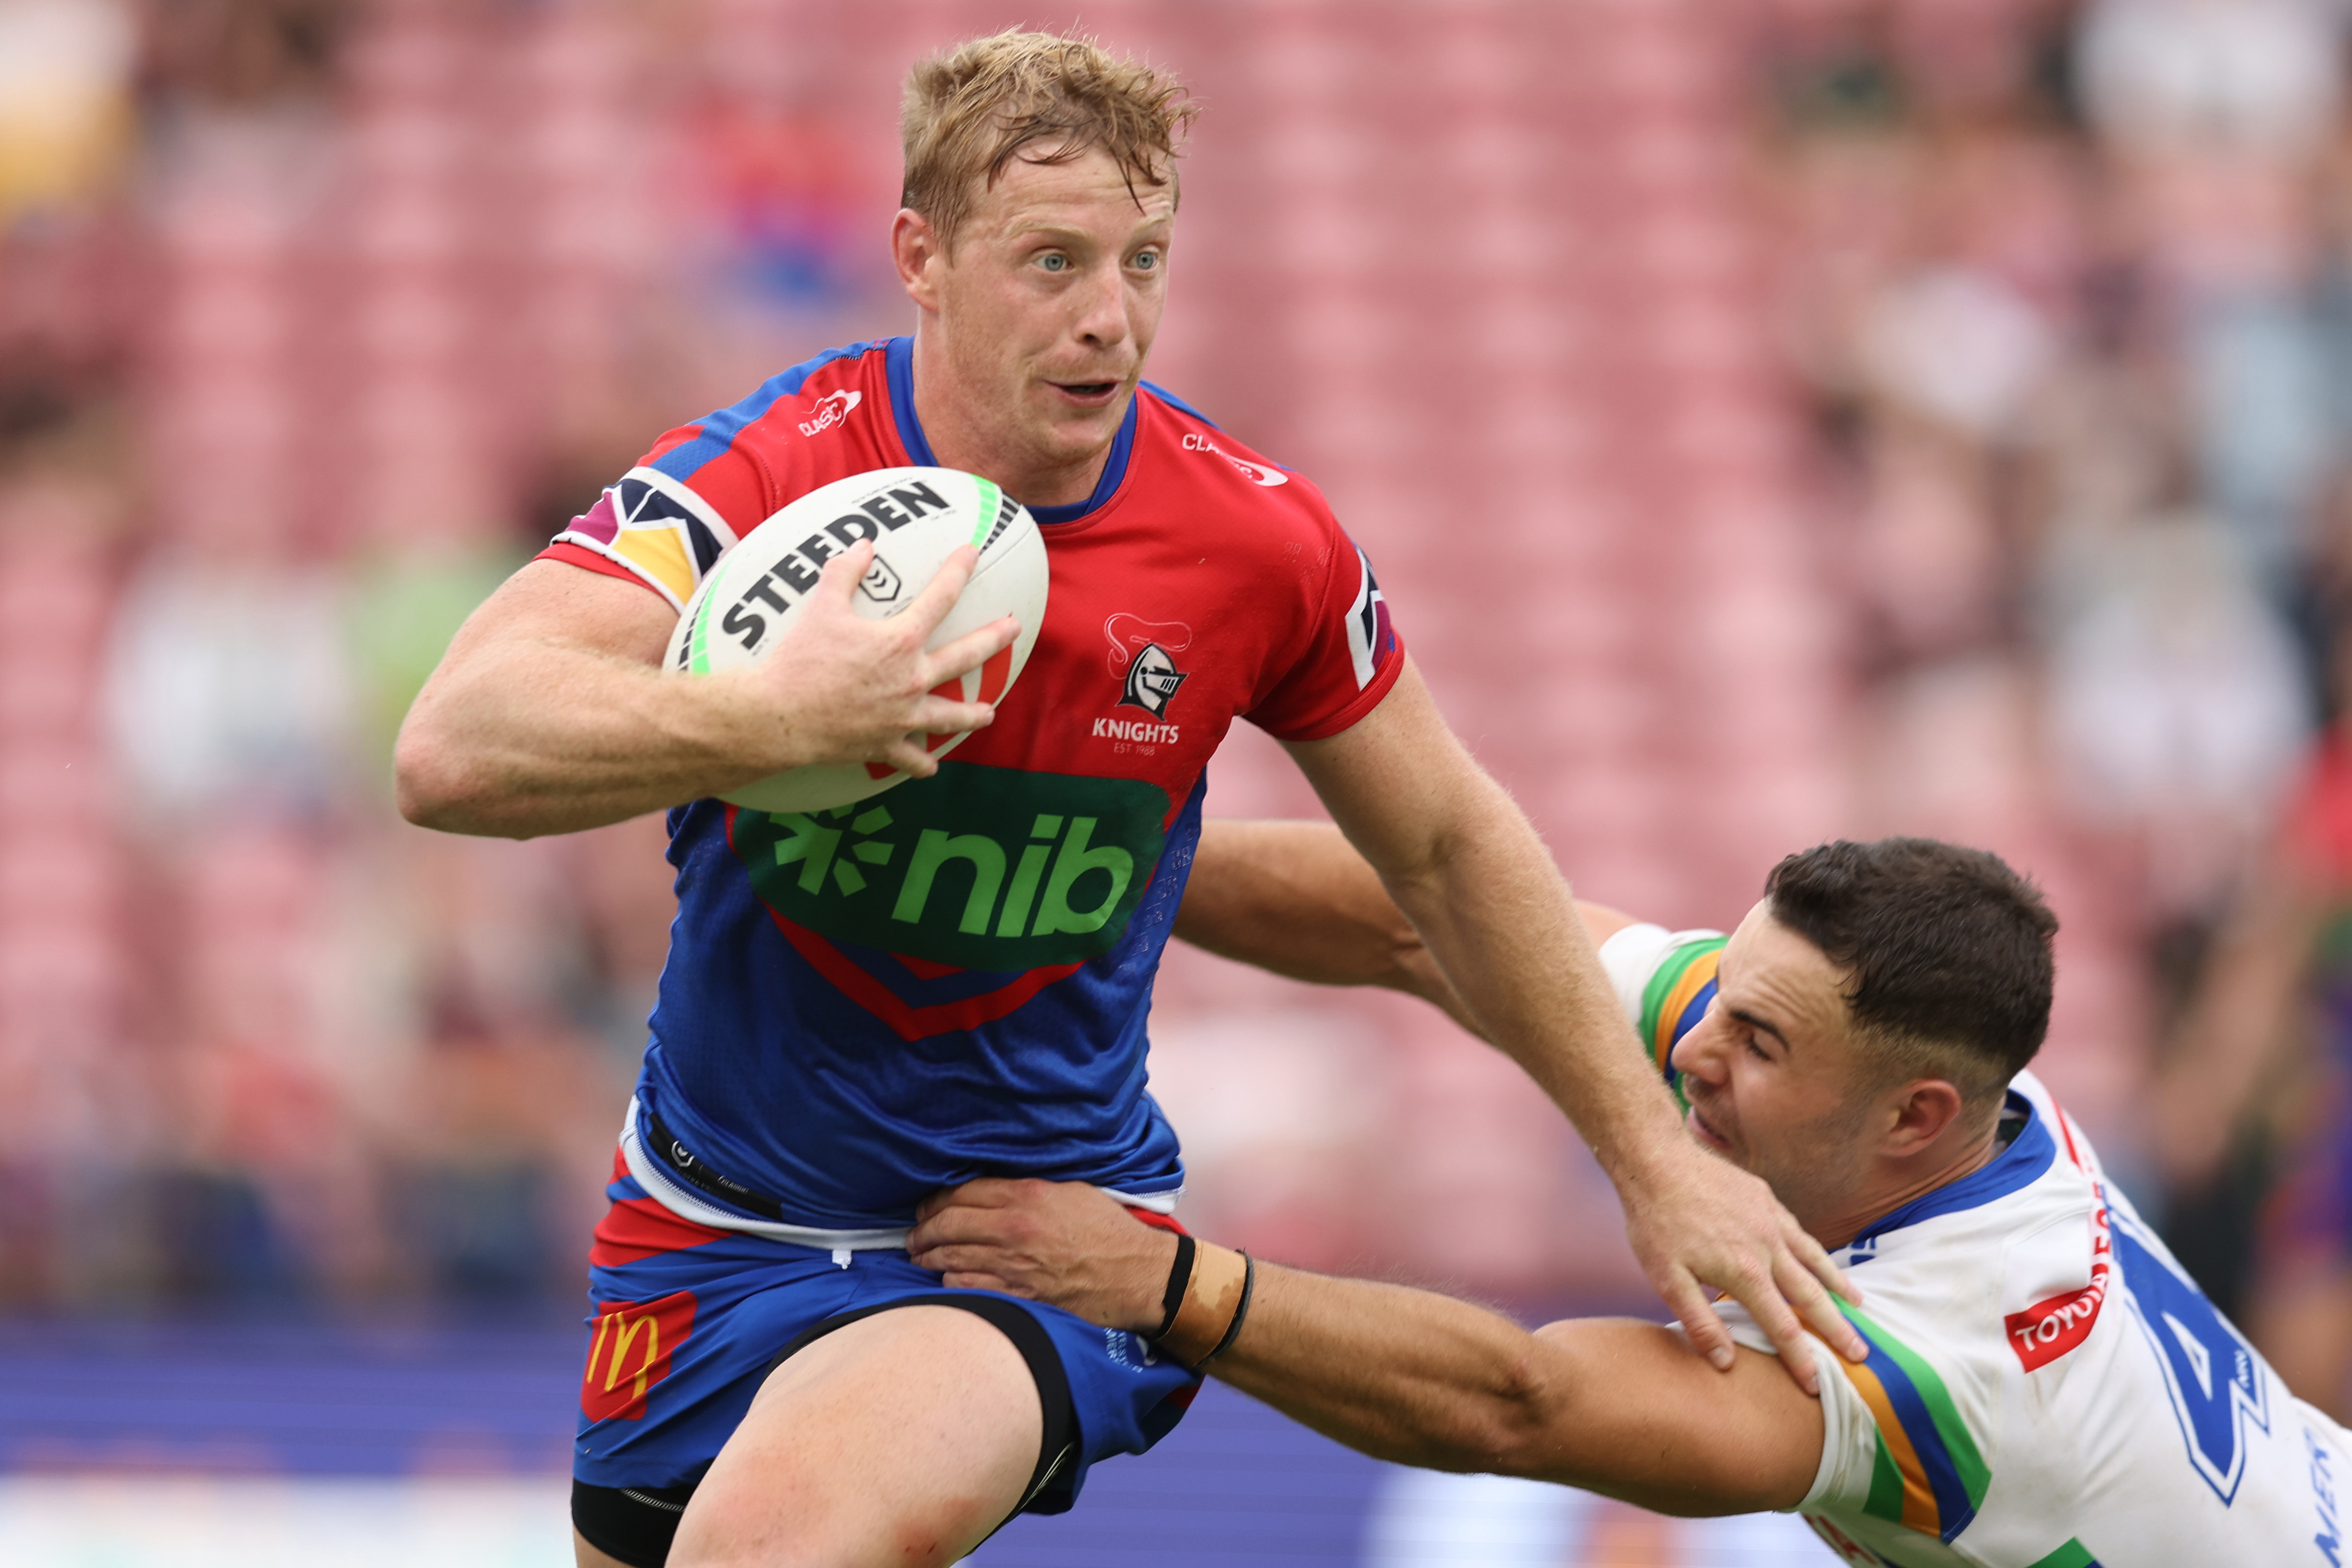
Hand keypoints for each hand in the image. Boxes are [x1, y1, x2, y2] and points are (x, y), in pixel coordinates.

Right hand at [708, 542, 1020, 778]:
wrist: (781, 716)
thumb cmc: (800, 660)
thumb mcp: (821, 606)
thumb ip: (845, 572)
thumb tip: (864, 545)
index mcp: (901, 641)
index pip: (940, 597)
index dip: (958, 570)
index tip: (973, 553)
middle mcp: (912, 679)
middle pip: (965, 656)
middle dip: (993, 639)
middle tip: (1013, 629)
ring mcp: (903, 716)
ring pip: (950, 717)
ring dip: (971, 715)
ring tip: (987, 713)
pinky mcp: (886, 745)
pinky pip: (912, 758)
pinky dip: (922, 763)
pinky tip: (930, 765)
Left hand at [908, 1179, 1174, 1331]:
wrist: (1135, 1275)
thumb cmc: (1107, 1230)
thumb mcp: (1071, 1191)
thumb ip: (1028, 1189)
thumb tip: (992, 1190)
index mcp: (1028, 1196)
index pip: (963, 1192)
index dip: (937, 1199)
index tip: (927, 1206)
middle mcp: (1015, 1230)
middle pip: (949, 1224)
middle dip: (923, 1229)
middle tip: (914, 1233)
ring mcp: (1014, 1266)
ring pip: (951, 1257)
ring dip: (929, 1256)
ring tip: (921, 1255)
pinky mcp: (1018, 1297)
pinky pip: (967, 1287)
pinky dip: (951, 1280)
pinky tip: (948, 1277)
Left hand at [1620, 1136, 1865, 1393]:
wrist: (1656, 1160)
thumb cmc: (1656, 1222)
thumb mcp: (1666, 1279)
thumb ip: (1699, 1322)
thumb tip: (1726, 1363)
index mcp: (1745, 1273)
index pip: (1783, 1327)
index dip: (1801, 1359)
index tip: (1816, 1385)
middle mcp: (1768, 1247)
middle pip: (1812, 1296)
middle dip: (1837, 1329)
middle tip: (1862, 1353)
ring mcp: (1770, 1219)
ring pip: (1814, 1259)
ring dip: (1837, 1285)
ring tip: (1857, 1305)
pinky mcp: (1765, 1197)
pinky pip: (1799, 1231)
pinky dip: (1816, 1250)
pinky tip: (1820, 1258)